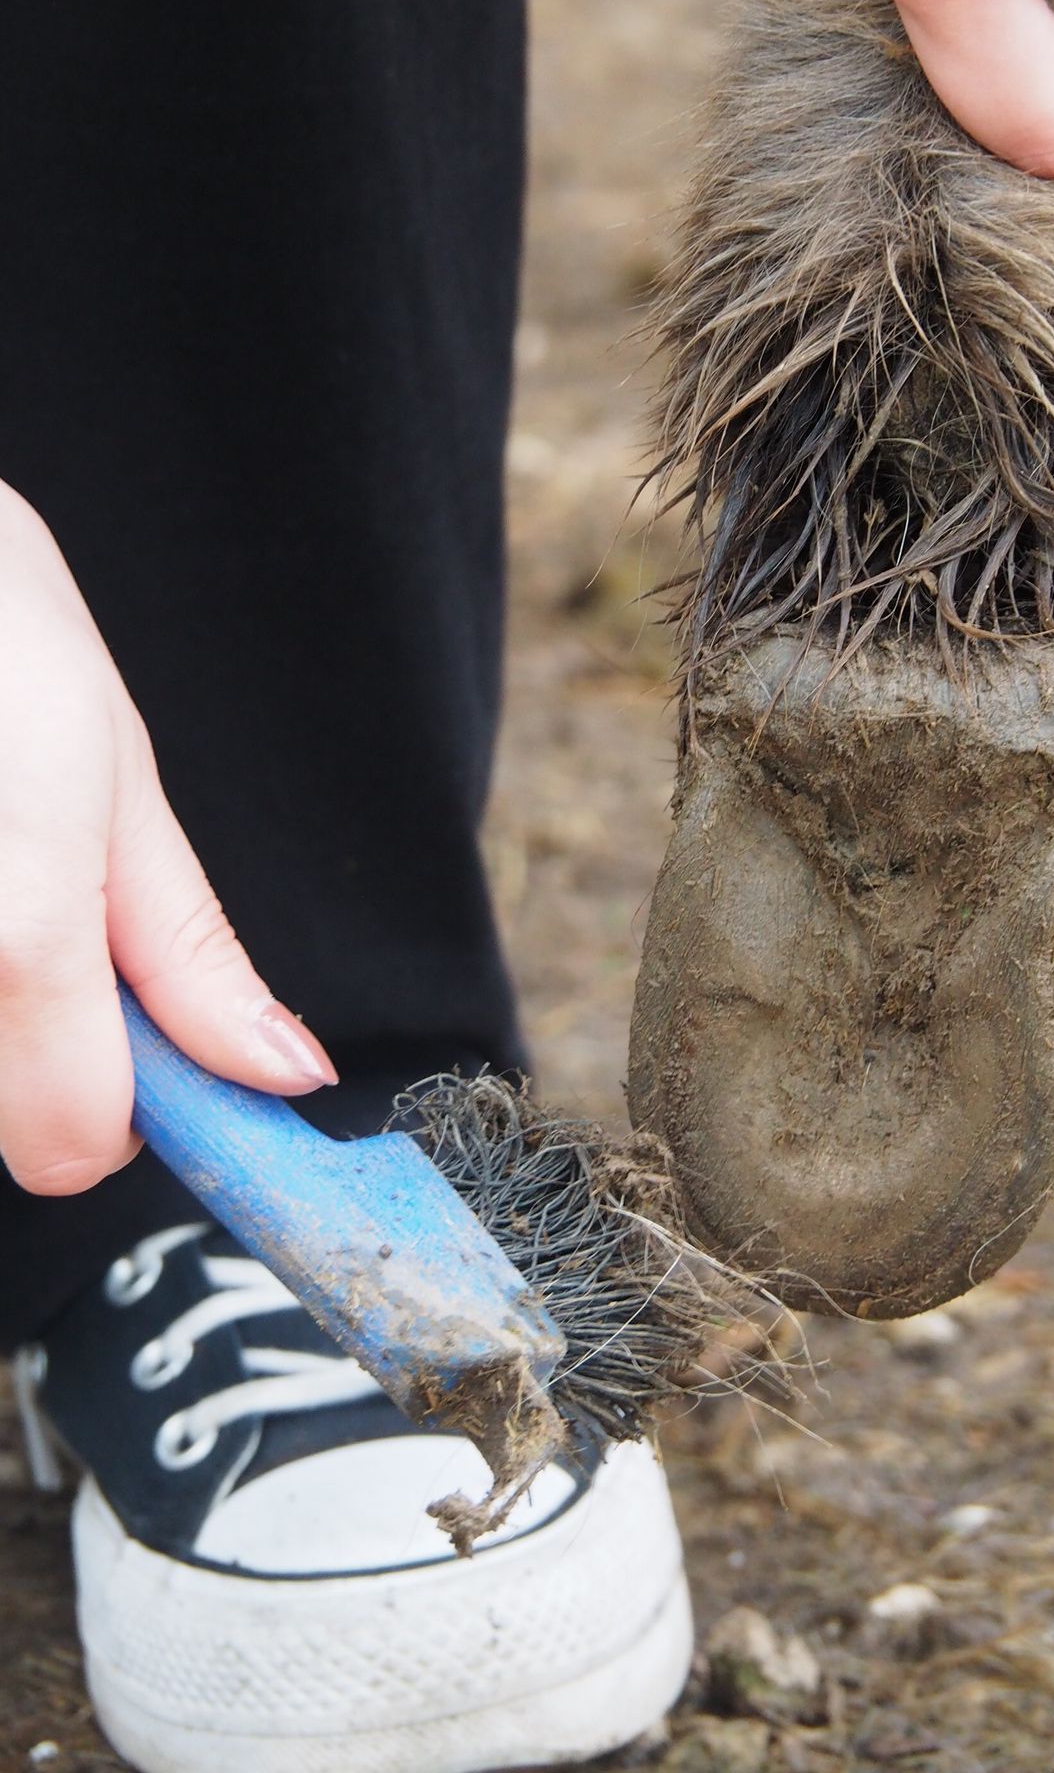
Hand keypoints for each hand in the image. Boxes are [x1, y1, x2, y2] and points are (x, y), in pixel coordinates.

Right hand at [0, 483, 334, 1194]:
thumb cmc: (4, 647)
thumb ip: (187, 959)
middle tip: (41, 912)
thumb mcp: (123, 796)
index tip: (140, 1043)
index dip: (123, 1105)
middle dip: (40, 1046)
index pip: (70, 1150)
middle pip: (0, 1117)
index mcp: (17, 933)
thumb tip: (281, 1073)